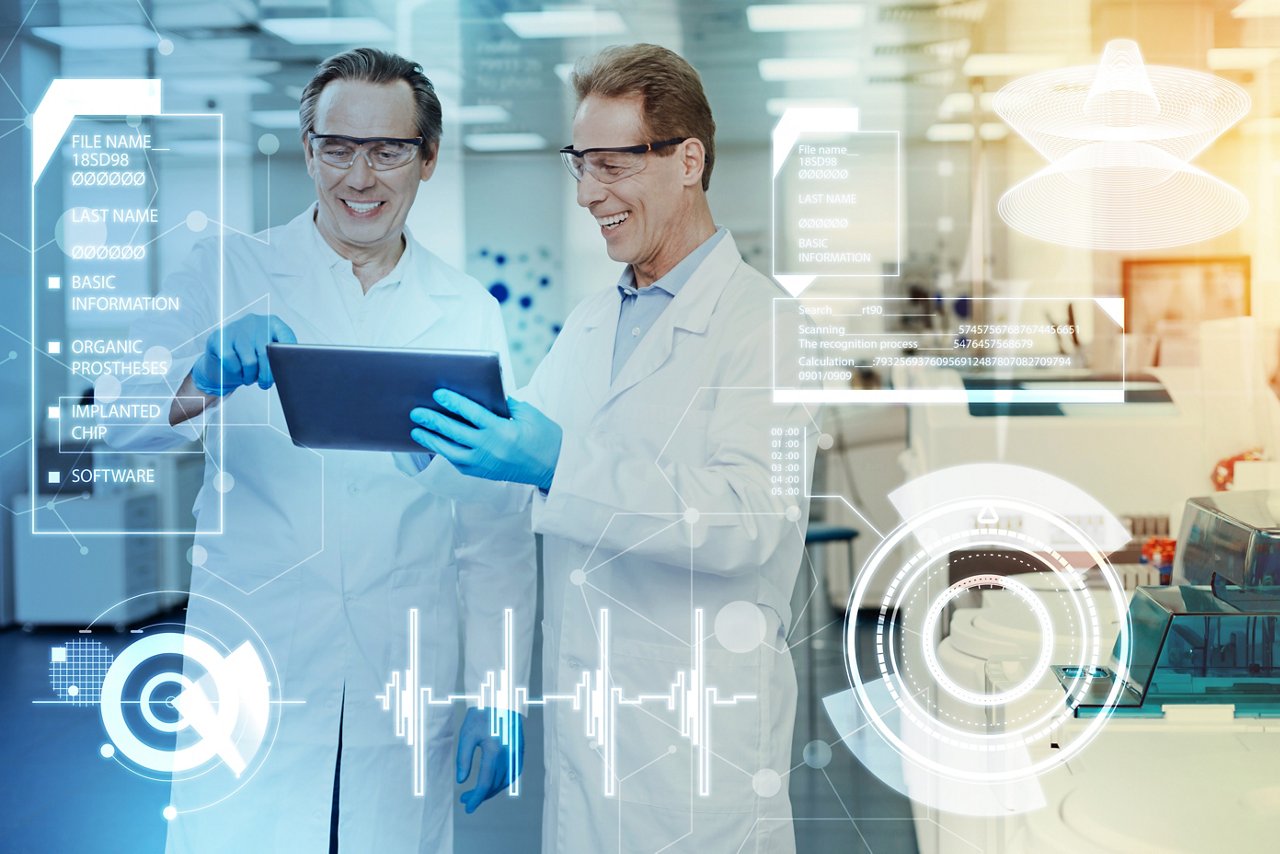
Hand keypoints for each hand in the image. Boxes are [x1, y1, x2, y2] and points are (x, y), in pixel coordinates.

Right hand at [191, 314, 296, 395]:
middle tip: (265, 383)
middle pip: (267, 354)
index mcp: (273, 323)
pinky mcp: (219, 337)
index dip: (289, 356)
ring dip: (250, 376)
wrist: (221, 356)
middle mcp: (255, 321)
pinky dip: (235, 372)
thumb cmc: (251, 356)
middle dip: (267, 375)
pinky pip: (231, 362)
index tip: (288, 370)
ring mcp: (236, 328)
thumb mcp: (268, 353)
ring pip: (250, 362)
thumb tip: (291, 372)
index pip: (287, 338)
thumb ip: (280, 357)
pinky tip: (237, 370)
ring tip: (249, 377)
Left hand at [409, 391, 561, 489]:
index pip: (471, 413)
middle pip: (454, 432)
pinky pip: (458, 463)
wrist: (553, 466)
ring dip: (432, 440)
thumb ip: (506, 404)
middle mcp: (489, 448)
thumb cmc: (544, 437)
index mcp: (501, 430)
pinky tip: (436, 445)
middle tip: (416, 413)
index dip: (453, 402)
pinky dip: (445, 453)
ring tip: (417, 431)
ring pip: (450, 451)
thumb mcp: (528, 414)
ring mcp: (484, 463)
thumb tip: (485, 395)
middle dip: (433, 421)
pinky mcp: (483, 472)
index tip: (438, 394)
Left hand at [456, 707, 523, 813]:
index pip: (485, 783)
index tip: (467, 807)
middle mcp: (508, 754)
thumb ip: (463, 759)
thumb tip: (462, 781)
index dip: (476, 798)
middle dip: (480, 795)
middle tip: (466, 799)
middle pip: (494, 784)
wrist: (500, 699)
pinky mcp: (520, 750)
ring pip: (505, 781)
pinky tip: (493, 783)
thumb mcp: (467, 734)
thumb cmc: (481, 715)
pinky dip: (503, 782)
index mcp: (494, 750)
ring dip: (491, 790)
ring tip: (478, 793)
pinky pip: (513, 773)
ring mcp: (517, 753)